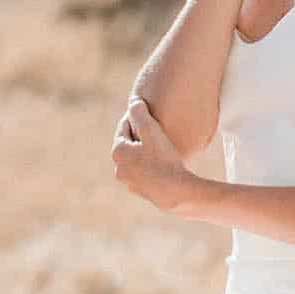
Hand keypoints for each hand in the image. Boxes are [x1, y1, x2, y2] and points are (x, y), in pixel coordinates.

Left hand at [111, 93, 196, 215]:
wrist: (176, 192)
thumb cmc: (163, 159)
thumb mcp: (151, 130)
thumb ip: (139, 112)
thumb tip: (133, 101)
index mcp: (117, 152)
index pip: (124, 126)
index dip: (137, 116)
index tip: (150, 110)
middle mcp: (119, 169)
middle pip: (129, 143)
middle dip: (140, 134)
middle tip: (156, 126)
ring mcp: (129, 183)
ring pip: (136, 159)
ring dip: (145, 150)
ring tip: (161, 144)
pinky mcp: (142, 192)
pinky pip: (144, 172)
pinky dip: (150, 165)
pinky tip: (164, 161)